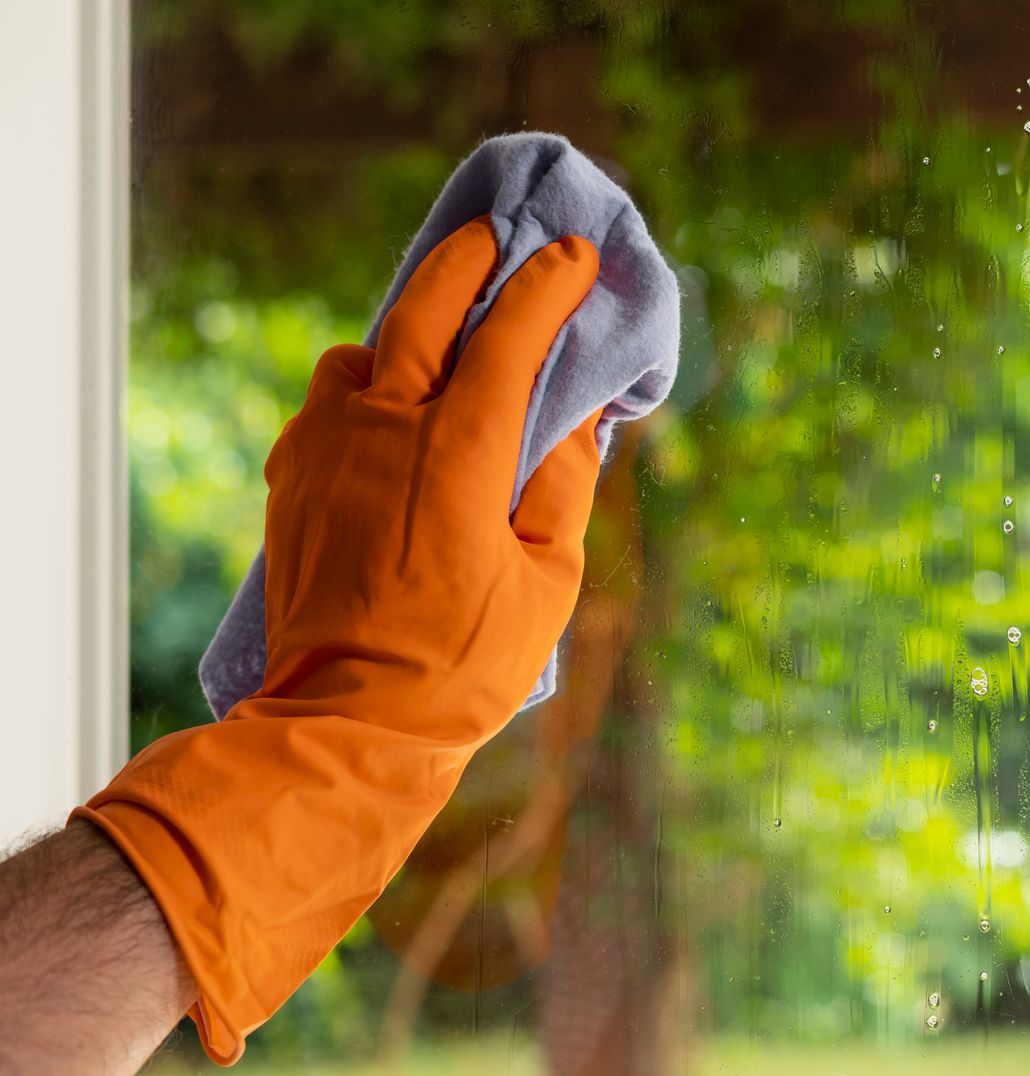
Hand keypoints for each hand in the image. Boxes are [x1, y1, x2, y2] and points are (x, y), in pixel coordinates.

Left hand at [78, 219, 603, 1063]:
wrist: (347, 722)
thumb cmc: (465, 663)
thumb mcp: (549, 580)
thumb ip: (564, 483)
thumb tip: (576, 415)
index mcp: (457, 452)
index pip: (509, 335)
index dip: (549, 286)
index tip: (576, 257)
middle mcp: (382, 428)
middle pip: (424, 306)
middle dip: (469, 260)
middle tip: (501, 238)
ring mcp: (325, 446)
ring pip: (367, 348)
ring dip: (410, 327)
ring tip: (447, 332)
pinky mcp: (292, 475)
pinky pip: (330, 397)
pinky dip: (368, 383)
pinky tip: (395, 409)